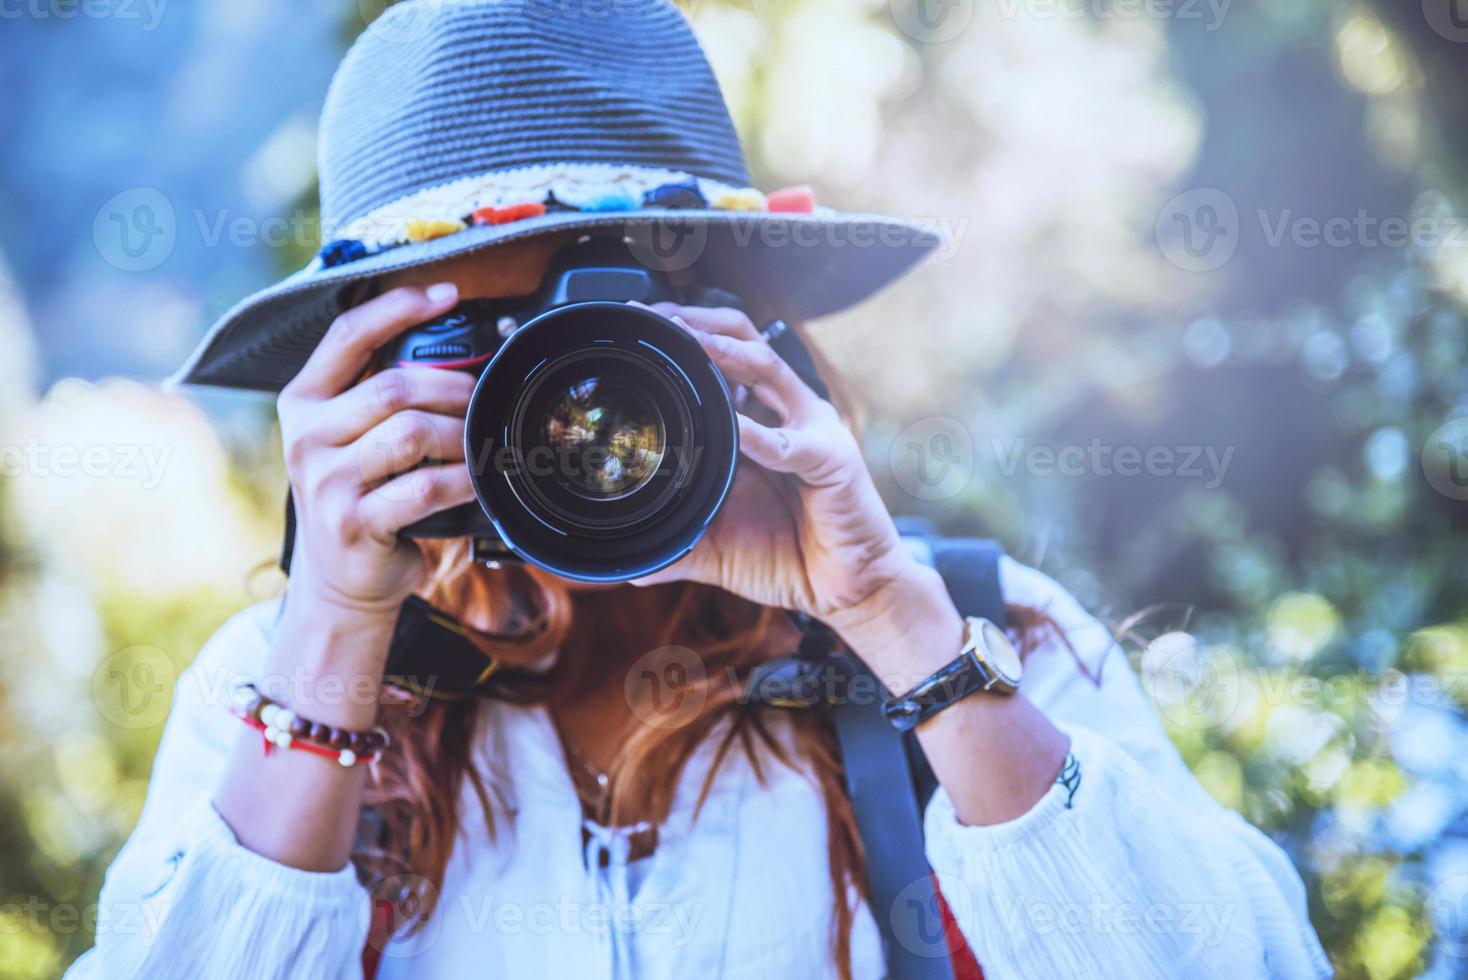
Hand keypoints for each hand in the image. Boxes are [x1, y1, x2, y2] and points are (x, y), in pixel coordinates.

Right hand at [275, 283, 478, 621]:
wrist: (341, 580)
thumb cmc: (361, 494)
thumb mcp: (353, 437)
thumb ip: (382, 393)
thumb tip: (460, 351)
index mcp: (303, 400)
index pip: (348, 334)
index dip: (400, 307)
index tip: (448, 294)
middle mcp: (306, 436)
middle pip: (393, 387)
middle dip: (452, 389)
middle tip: (482, 399)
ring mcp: (325, 482)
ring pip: (411, 434)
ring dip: (460, 436)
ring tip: (479, 443)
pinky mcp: (353, 523)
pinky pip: (423, 488)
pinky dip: (461, 479)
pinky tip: (474, 479)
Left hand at [631, 304, 958, 667]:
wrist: (840, 591)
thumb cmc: (785, 556)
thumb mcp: (716, 548)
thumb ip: (675, 547)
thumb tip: (627, 569)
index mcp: (756, 422)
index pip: (720, 360)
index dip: (683, 339)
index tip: (639, 329)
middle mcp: (784, 414)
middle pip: (743, 342)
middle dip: (697, 324)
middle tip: (657, 321)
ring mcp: (810, 429)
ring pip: (768, 367)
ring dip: (724, 352)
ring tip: (688, 343)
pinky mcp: (833, 459)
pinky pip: (792, 442)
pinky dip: (761, 436)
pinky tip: (736, 432)